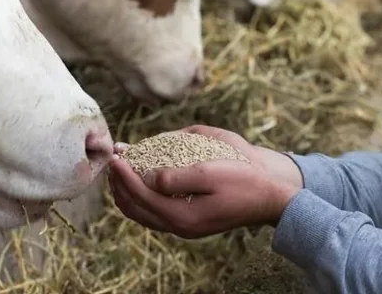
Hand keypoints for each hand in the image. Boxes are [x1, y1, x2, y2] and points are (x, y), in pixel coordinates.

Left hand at [108, 125, 302, 238]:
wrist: (268, 198)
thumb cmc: (242, 181)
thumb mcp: (210, 172)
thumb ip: (176, 177)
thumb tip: (147, 178)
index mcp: (182, 216)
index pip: (140, 195)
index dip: (124, 174)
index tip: (116, 155)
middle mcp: (178, 226)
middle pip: (134, 208)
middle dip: (119, 184)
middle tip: (113, 160)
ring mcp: (183, 227)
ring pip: (141, 214)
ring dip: (126, 192)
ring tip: (120, 170)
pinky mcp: (188, 222)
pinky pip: (153, 214)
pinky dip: (139, 198)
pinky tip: (140, 181)